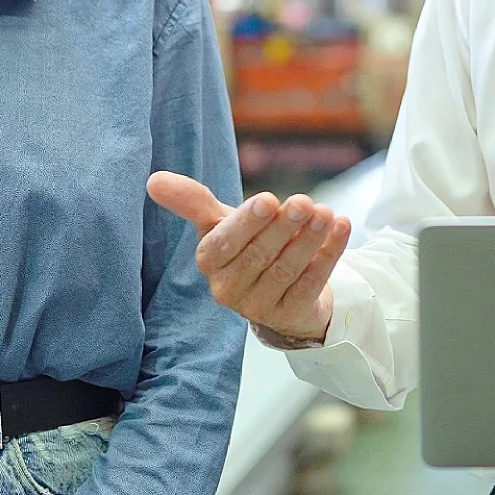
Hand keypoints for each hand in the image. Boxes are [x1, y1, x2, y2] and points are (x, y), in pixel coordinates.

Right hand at [146, 171, 352, 343]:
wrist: (278, 287)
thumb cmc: (245, 244)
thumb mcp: (220, 221)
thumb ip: (192, 202)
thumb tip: (153, 179)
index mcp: (209, 263)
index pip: (224, 244)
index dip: (247, 223)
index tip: (269, 199)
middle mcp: (229, 289)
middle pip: (259, 256)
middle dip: (283, 228)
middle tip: (303, 202)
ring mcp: (261, 306)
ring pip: (287, 270)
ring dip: (308, 240)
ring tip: (325, 213)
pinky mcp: (291, 314)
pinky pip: (313, 282)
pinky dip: (330, 253)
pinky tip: (341, 226)